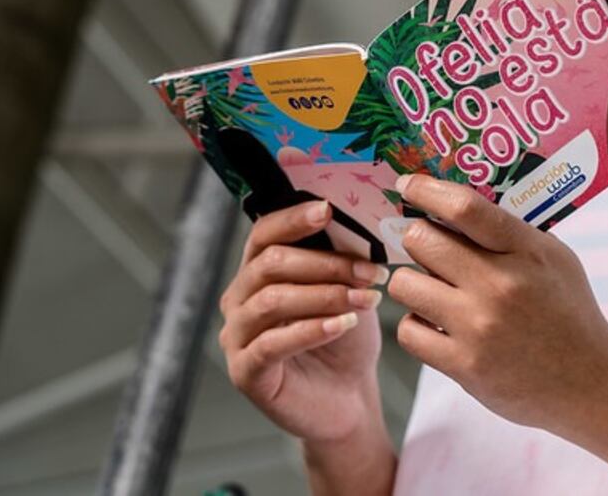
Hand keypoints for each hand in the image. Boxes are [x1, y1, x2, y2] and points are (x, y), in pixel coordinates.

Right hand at [217, 200, 388, 444]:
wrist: (349, 396)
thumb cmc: (345, 339)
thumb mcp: (348, 289)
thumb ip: (342, 258)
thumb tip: (356, 223)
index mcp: (258, 271)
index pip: (264, 233)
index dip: (293, 219)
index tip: (328, 211)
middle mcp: (239, 299)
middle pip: (271, 264)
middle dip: (327, 263)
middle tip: (370, 272)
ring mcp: (237, 336)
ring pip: (271, 300)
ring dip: (325, 295)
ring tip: (365, 299)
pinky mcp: (244, 372)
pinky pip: (270, 344)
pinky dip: (310, 330)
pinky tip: (342, 325)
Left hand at [386, 175, 607, 432]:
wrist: (591, 382)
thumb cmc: (570, 312)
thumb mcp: (555, 258)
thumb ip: (512, 233)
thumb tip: (456, 207)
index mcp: (525, 251)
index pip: (464, 208)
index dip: (426, 190)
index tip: (407, 184)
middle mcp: (499, 285)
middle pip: (422, 241)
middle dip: (418, 238)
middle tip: (428, 247)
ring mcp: (478, 327)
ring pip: (405, 284)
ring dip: (414, 283)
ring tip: (434, 290)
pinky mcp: (464, 365)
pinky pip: (409, 330)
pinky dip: (417, 325)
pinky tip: (437, 324)